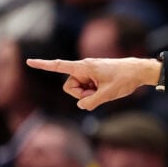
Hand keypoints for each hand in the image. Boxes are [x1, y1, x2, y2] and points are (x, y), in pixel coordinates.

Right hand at [26, 57, 160, 109]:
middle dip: (80, 94)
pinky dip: (94, 93)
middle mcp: (84, 68)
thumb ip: (91, 102)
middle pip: (70, 87)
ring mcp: (89, 73)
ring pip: (79, 90)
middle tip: (98, 94)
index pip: (59, 66)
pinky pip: (88, 89)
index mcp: (84, 67)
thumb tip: (81, 105)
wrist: (139, 71)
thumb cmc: (124, 79)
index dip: (43, 65)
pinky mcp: (94, 77)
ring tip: (104, 90)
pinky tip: (106, 89)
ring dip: (89, 94)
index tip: (28, 61)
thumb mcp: (107, 94)